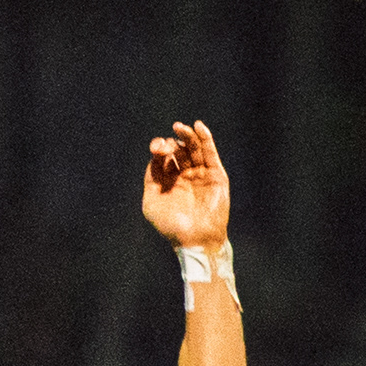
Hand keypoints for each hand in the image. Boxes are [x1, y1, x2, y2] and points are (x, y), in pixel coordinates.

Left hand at [141, 120, 229, 253]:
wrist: (195, 239)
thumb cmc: (171, 226)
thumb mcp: (151, 203)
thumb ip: (150, 179)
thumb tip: (155, 159)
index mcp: (169, 181)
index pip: (164, 157)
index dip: (160, 149)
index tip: (156, 148)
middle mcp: (185, 175)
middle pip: (179, 150)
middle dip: (172, 144)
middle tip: (167, 145)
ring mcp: (201, 174)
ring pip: (194, 148)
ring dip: (187, 136)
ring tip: (179, 127)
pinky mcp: (215, 174)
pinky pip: (210, 153)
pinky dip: (205, 138)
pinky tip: (198, 127)